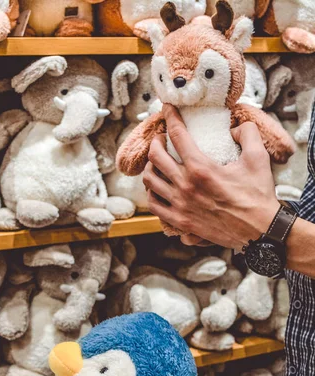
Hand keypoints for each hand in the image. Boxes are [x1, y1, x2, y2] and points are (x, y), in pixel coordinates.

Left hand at [143, 104, 279, 248]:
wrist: (259, 231)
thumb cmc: (258, 196)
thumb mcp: (258, 158)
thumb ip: (247, 133)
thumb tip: (234, 127)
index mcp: (201, 168)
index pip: (177, 135)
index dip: (170, 117)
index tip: (167, 109)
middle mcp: (185, 186)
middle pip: (156, 156)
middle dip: (156, 141)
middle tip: (162, 138)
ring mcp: (180, 206)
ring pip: (150, 181)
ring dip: (151, 167)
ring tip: (157, 162)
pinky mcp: (180, 222)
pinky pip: (155, 205)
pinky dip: (153, 193)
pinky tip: (158, 188)